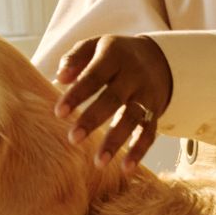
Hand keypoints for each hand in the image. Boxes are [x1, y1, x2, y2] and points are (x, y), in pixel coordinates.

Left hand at [53, 34, 172, 171]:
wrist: (156, 58)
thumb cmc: (112, 56)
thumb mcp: (94, 46)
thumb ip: (74, 58)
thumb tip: (60, 78)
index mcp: (114, 56)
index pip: (94, 75)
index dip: (77, 94)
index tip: (59, 113)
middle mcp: (133, 75)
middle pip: (114, 98)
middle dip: (93, 119)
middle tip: (73, 139)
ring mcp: (146, 94)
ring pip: (133, 118)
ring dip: (116, 140)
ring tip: (99, 163)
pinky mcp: (156, 111)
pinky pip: (150, 132)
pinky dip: (139, 151)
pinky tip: (126, 168)